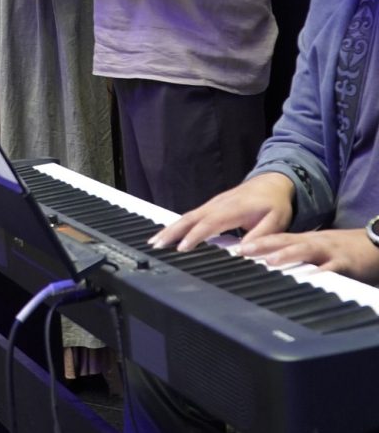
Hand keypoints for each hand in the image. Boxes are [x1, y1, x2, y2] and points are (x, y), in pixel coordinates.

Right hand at [149, 173, 295, 251]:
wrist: (273, 182)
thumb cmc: (275, 204)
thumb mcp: (277, 221)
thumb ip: (261, 236)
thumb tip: (243, 251)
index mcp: (233, 209)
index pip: (209, 223)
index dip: (195, 236)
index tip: (182, 248)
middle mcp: (218, 204)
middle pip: (190, 218)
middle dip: (172, 231)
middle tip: (156, 245)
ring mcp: (213, 204)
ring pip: (187, 216)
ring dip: (170, 228)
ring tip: (155, 242)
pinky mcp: (211, 206)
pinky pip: (191, 216)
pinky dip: (177, 225)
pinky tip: (168, 234)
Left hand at [237, 227, 378, 282]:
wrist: (374, 245)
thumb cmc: (342, 251)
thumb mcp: (316, 250)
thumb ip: (296, 254)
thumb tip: (269, 262)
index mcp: (305, 240)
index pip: (276, 238)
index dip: (255, 242)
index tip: (234, 248)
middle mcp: (314, 242)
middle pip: (285, 240)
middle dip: (262, 245)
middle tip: (242, 251)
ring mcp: (329, 251)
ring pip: (305, 250)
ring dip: (286, 254)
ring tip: (269, 261)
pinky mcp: (345, 262)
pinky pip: (332, 268)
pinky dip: (321, 272)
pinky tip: (311, 277)